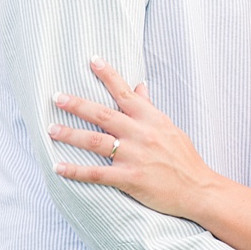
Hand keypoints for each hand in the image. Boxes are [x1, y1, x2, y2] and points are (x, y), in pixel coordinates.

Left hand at [51, 58, 215, 222]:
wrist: (198, 189)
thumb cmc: (184, 159)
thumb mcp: (169, 128)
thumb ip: (150, 108)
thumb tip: (139, 86)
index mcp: (152, 119)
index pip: (125, 93)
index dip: (108, 75)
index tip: (92, 60)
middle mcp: (141, 134)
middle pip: (103, 115)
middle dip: (78, 105)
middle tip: (57, 97)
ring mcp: (134, 157)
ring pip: (95, 142)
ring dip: (70, 134)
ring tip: (51, 129)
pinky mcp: (130, 179)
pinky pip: (96, 173)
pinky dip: (75, 171)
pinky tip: (58, 167)